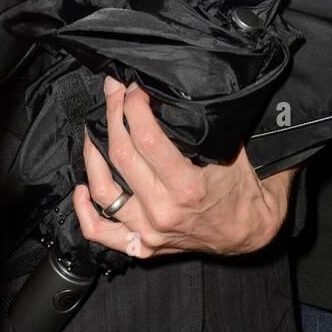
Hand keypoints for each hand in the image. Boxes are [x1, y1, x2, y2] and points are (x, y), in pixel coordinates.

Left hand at [72, 77, 294, 259]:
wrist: (251, 231)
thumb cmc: (244, 186)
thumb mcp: (231, 148)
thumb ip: (203, 124)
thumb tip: (170, 90)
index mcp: (187, 185)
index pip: (146, 137)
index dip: (133, 105)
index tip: (133, 87)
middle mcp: (163, 209)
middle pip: (121, 155)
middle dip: (113, 114)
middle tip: (114, 92)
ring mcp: (150, 230)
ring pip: (104, 189)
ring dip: (92, 153)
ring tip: (94, 127)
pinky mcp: (143, 244)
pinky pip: (102, 232)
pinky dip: (85, 210)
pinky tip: (81, 188)